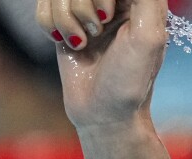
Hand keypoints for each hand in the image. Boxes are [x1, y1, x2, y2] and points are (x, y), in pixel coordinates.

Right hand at [35, 0, 168, 131]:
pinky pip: (43, 6)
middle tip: (100, 31)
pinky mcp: (64, 23)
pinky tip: (70, 45)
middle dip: (83, 7)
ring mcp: (86, 10)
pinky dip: (52, 26)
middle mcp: (112, 1)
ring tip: (85, 44)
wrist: (103, 114)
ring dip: (67, 21)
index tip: (107, 18)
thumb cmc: (130, 80)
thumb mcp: (148, 36)